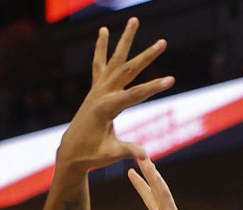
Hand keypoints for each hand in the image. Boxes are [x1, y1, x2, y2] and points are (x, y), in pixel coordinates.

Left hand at [57, 18, 173, 170]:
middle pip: (128, 71)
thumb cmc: (92, 155)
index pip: (134, 95)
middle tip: (163, 42)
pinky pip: (99, 63)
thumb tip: (145, 156)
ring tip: (134, 20)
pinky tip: (103, 31)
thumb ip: (128, 151)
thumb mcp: (111, 154)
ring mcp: (97, 89)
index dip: (153, 88)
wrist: (70, 152)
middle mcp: (101, 94)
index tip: (172, 80)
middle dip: (146, 57)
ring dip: (125, 40)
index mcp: (106, 108)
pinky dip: (101, 47)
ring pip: (114, 60)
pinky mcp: (95, 88)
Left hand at [128, 155, 213, 209]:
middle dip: (146, 174)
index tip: (132, 174)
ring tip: (143, 158)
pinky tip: (152, 171)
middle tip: (138, 157)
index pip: (150, 201)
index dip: (142, 187)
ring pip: (160, 189)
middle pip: (155, 190)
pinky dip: (158, 183)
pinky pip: (164, 197)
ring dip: (152, 173)